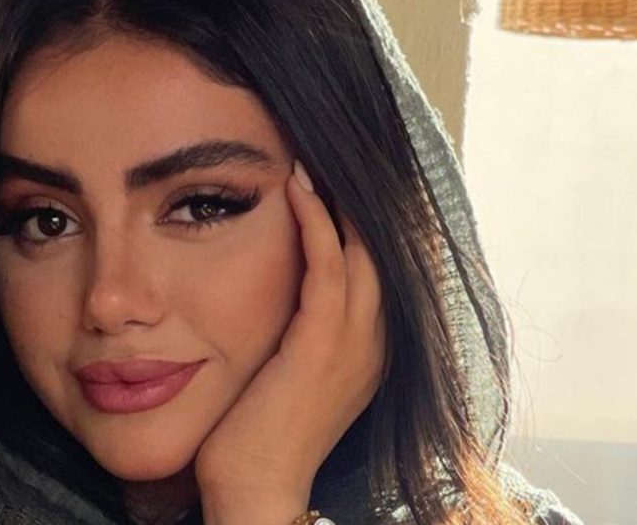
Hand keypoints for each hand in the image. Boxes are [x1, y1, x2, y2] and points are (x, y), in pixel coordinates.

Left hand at [195, 161, 385, 524]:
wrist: (253, 489)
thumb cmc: (257, 432)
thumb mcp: (289, 370)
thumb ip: (297, 328)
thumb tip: (278, 287)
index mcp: (369, 348)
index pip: (379, 266)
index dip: (366, 218)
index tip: (337, 173)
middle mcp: (374, 342)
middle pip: (382, 249)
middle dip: (360, 198)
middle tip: (331, 148)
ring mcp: (354, 345)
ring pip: (362, 249)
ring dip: (337, 198)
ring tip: (311, 155)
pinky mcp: (322, 346)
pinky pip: (329, 267)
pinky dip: (316, 223)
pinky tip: (296, 188)